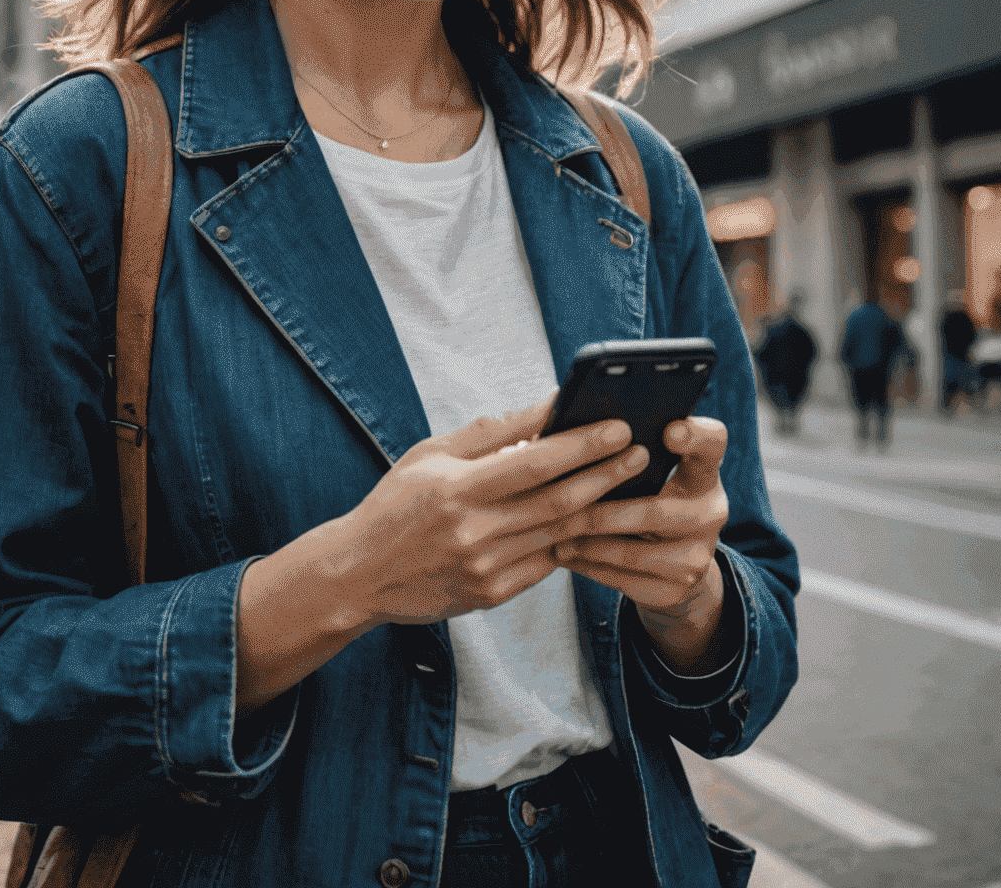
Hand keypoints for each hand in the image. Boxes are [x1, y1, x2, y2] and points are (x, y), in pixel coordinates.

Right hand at [330, 399, 649, 628]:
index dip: (581, 445)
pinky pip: (546, 562)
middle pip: (558, 501)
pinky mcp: (493, 594)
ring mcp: (486, 568)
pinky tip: (593, 516)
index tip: (617, 427)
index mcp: (456, 490)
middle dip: (606, 474)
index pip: (534, 464)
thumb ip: (490, 433)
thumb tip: (545, 407)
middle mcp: (474, 533)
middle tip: (640, 452)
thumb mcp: (431, 454)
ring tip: (629, 481)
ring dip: (599, 505)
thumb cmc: (395, 503)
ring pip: (560, 533)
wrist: (360, 574)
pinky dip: (571, 537)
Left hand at [555, 416, 731, 672]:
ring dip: (587, 541)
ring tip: (551, 530)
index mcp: (702, 471)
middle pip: (656, 511)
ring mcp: (697, 555)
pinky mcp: (677, 590)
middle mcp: (710, 512)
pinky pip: (624, 578)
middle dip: (603, 509)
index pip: (712, 442)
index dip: (694, 436)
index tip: (668, 429)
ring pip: (634, 551)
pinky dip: (588, 564)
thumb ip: (624, 450)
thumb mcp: (648, 472)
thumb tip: (567, 425)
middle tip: (561, 501)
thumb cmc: (645, 497)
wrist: (671, 566)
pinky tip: (562, 552)